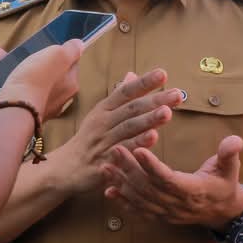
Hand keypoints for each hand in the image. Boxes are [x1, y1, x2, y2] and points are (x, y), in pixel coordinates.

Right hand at [0, 39, 83, 119]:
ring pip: (9, 80)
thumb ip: (69, 50)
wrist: (10, 111)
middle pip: (31, 71)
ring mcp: (26, 105)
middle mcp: (48, 97)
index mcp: (65, 85)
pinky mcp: (7, 111)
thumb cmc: (36, 81)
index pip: (64, 65)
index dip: (53, 52)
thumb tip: (79, 44)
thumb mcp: (56, 57)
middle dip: (11, 58)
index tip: (39, 43)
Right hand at [52, 70, 183, 193]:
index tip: (162, 73)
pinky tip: (153, 139)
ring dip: (149, 120)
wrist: (65, 168)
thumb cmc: (88, 139)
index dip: (144, 83)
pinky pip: (123, 151)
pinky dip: (138, 144)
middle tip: (176, 94)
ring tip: (167, 112)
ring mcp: (104, 141)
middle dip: (154, 100)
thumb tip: (132, 74)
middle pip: (131, 109)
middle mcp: (104, 122)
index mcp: (104, 109)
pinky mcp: (105, 161)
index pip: (126, 91)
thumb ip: (119, 96)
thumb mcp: (100, 114)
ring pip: (129, 128)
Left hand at [103, 135, 242, 230]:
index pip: (168, 179)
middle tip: (115, 149)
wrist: (222, 211)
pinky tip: (108, 191)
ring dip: (121, 183)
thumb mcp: (230, 168)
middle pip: (148, 188)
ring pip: (140, 199)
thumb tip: (235, 141)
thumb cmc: (224, 183)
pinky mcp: (160, 216)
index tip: (138, 149)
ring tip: (105, 165)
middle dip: (129, 169)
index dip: (152, 166)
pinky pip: (139, 211)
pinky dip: (122, 202)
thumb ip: (229, 154)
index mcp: (193, 190)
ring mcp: (167, 213)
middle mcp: (177, 204)